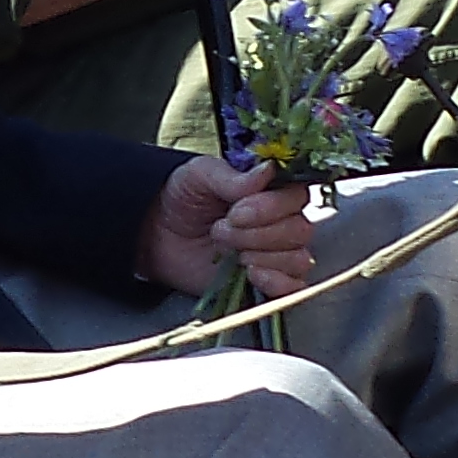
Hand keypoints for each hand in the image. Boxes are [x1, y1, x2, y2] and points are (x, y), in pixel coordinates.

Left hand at [136, 155, 315, 300]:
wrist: (158, 235)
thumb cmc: (182, 199)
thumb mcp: (199, 176)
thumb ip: (233, 177)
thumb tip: (268, 170)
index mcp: (272, 190)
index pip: (296, 197)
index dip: (270, 207)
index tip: (235, 212)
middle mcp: (282, 221)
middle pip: (299, 230)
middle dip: (257, 234)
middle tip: (221, 230)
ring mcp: (277, 253)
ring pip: (297, 258)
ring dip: (260, 256)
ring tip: (228, 251)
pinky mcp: (268, 282)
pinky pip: (294, 287)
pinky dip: (277, 282)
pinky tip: (250, 274)